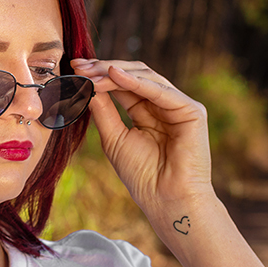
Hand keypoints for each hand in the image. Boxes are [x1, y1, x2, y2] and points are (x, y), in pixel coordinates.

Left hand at [70, 59, 212, 213]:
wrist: (166, 200)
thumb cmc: (142, 175)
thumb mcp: (113, 138)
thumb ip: (103, 110)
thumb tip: (86, 85)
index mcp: (146, 111)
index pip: (122, 84)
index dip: (99, 74)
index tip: (75, 68)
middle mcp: (164, 104)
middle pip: (134, 75)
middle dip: (105, 68)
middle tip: (81, 66)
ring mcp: (179, 106)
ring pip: (145, 77)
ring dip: (116, 73)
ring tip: (92, 73)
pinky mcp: (191, 111)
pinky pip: (160, 91)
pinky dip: (136, 82)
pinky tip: (114, 75)